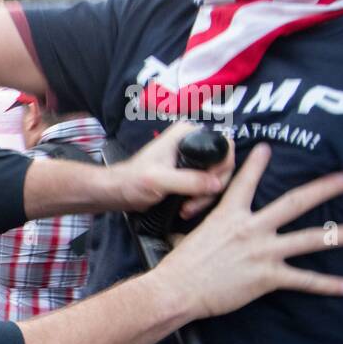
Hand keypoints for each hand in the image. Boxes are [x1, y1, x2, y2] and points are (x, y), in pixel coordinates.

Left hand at [112, 123, 234, 216]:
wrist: (118, 192)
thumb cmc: (133, 181)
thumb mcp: (160, 180)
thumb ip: (189, 181)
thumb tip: (217, 185)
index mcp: (188, 134)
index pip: (224, 146)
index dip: (221, 168)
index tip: (209, 187)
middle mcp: (193, 142)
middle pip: (223, 164)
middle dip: (213, 187)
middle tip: (194, 204)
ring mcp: (192, 158)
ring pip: (216, 177)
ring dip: (205, 197)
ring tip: (187, 209)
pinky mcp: (189, 173)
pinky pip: (206, 185)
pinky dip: (200, 199)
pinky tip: (186, 208)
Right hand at [154, 143, 342, 319]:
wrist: (176, 290)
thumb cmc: (178, 267)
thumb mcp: (188, 237)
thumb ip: (203, 232)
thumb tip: (188, 237)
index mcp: (228, 215)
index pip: (246, 182)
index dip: (258, 163)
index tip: (268, 148)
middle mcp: (251, 228)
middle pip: (296, 201)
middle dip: (326, 188)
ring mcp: (263, 251)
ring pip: (311, 238)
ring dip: (342, 235)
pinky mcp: (267, 277)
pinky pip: (304, 280)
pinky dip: (327, 284)